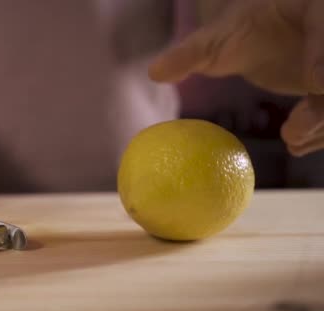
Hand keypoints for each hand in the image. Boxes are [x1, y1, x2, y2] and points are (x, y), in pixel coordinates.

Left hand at [149, 0, 323, 155]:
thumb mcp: (217, 38)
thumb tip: (156, 72)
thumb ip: (191, 53)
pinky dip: (321, 130)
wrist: (268, 32)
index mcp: (314, 6)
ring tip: (294, 139)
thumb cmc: (245, 28)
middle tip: (297, 129)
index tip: (317, 82)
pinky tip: (298, 143)